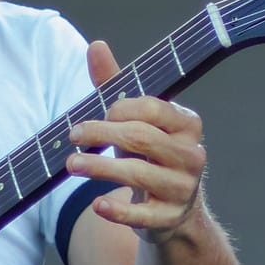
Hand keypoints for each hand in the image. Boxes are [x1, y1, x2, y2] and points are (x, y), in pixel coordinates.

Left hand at [65, 40, 207, 243]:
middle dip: (102, 134)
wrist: (172, 211)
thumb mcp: (136, 122)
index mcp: (188, 125)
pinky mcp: (168, 218)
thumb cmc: (148, 156)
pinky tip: (97, 205)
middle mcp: (192, 155)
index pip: (154, 109)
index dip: (119, 109)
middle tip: (73, 136)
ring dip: (100, 168)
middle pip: (142, 138)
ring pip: (139, 174)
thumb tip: (96, 46)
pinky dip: (118, 210)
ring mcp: (182, 189)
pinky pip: (142, 215)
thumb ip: (116, 87)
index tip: (95, 114)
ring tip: (72, 165)